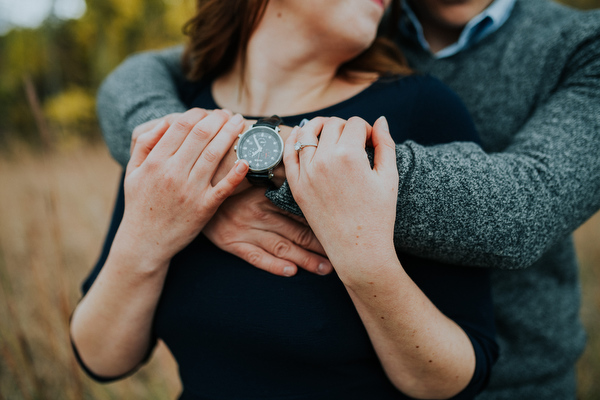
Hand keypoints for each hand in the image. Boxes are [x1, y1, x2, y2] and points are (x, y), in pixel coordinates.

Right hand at [116, 109, 248, 265]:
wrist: (144, 243)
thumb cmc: (139, 205)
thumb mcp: (132, 172)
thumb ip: (144, 145)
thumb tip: (165, 122)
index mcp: (155, 162)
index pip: (181, 125)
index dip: (199, 113)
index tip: (209, 111)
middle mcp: (173, 173)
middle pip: (202, 135)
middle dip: (219, 119)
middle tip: (230, 114)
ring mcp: (190, 191)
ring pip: (215, 155)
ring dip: (231, 135)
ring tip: (241, 124)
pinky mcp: (204, 208)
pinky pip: (225, 186)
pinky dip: (237, 172)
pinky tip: (248, 158)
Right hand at [203, 187, 332, 276]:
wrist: (193, 188)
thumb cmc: (227, 177)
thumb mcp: (250, 170)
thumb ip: (275, 174)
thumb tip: (301, 175)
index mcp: (266, 195)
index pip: (300, 212)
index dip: (320, 222)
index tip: (338, 229)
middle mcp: (258, 213)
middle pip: (296, 232)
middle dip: (319, 245)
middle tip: (339, 255)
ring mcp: (245, 229)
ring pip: (281, 247)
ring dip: (304, 259)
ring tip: (324, 269)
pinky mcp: (231, 243)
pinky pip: (255, 258)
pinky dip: (274, 266)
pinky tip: (291, 271)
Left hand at [284, 116, 398, 272]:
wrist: (358, 250)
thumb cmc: (379, 215)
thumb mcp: (389, 177)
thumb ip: (386, 144)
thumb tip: (381, 120)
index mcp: (349, 155)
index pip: (356, 123)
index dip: (367, 129)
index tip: (371, 142)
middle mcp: (324, 160)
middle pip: (332, 125)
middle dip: (346, 128)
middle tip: (355, 142)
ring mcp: (307, 174)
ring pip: (307, 132)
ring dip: (319, 127)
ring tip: (330, 133)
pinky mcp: (296, 186)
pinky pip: (289, 155)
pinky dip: (293, 140)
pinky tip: (299, 133)